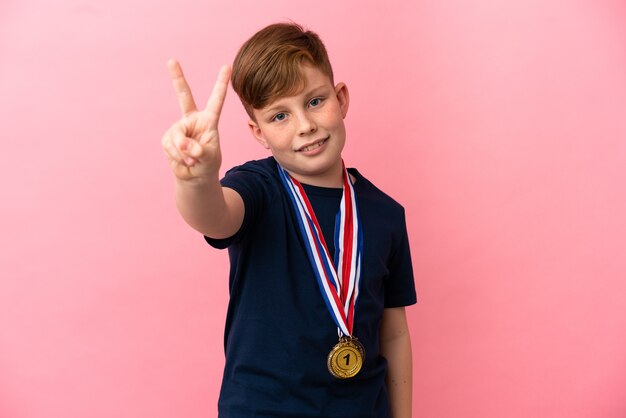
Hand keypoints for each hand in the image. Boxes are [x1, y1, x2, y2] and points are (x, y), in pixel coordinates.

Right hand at [161, 60, 230, 180]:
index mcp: (209, 120)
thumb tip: (182, 145)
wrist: (194, 176)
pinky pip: (170, 146)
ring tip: (192, 160)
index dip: (221, 84)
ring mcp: (179, 128)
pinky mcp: (168, 138)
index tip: (228, 67)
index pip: (216, 100)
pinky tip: (183, 160)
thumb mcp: (208, 158)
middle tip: (171, 60)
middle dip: (177, 78)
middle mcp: (192, 120)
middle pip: (184, 96)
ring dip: (184, 152)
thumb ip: (197, 150)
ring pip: (177, 136)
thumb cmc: (207, 164)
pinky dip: (177, 156)